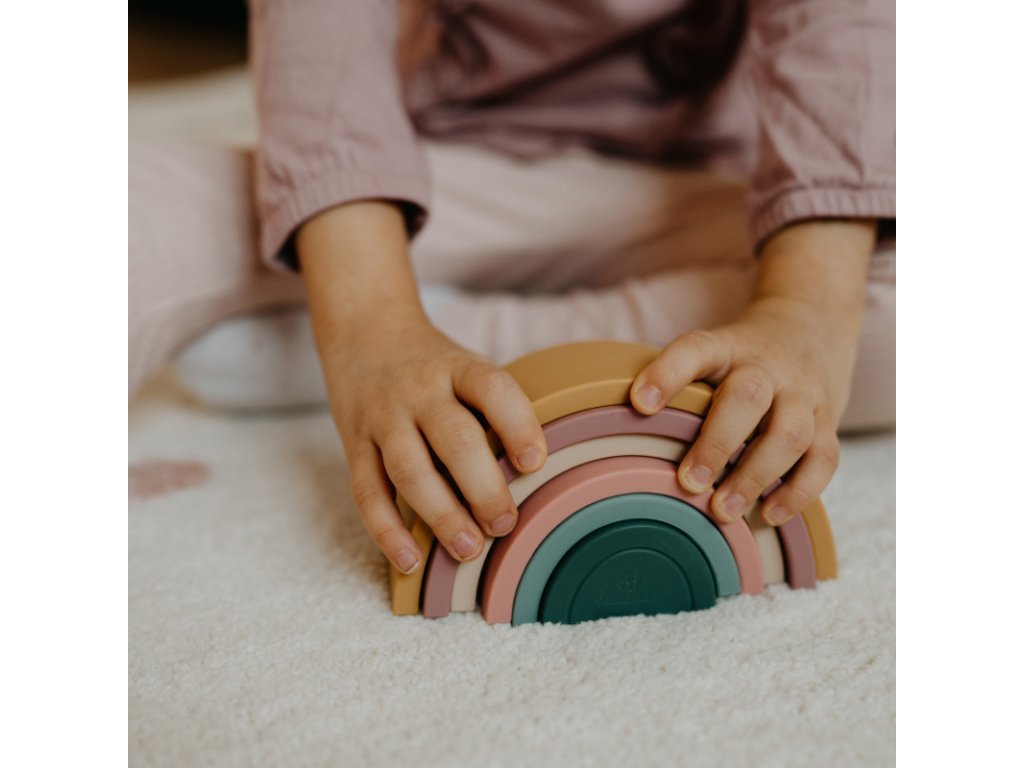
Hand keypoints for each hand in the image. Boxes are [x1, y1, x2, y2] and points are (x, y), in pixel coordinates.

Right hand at [296, 200, 546, 575]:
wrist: (363, 329)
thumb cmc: (433, 365)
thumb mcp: (466, 367)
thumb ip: (491, 409)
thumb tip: (534, 477)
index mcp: (456, 368)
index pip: (491, 389)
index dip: (517, 424)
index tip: (536, 463)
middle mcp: (419, 391)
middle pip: (454, 439)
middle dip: (483, 487)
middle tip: (505, 524)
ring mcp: (382, 418)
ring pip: (410, 471)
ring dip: (442, 515)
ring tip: (469, 550)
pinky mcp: (354, 445)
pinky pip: (368, 492)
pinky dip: (388, 531)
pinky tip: (411, 560)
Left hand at [628, 220, 874, 526]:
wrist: (811, 326)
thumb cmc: (739, 357)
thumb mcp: (710, 352)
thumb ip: (677, 384)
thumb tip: (619, 437)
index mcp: (727, 346)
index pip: (695, 350)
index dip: (667, 374)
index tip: (639, 404)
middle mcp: (768, 366)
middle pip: (747, 396)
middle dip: (717, 442)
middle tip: (688, 482)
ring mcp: (803, 393)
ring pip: (790, 432)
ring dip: (756, 474)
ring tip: (723, 510)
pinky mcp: (829, 421)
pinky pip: (823, 458)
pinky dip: (799, 491)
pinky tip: (769, 514)